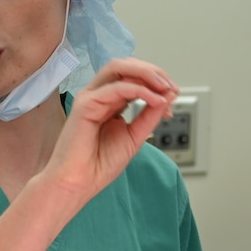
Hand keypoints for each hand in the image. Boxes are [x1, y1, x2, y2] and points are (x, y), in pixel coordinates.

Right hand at [38, 58, 178, 206]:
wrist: (77, 184)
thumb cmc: (98, 166)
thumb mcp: (135, 137)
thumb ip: (150, 115)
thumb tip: (169, 95)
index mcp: (109, 102)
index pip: (134, 77)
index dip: (157, 82)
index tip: (173, 98)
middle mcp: (99, 95)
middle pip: (126, 66)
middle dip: (154, 72)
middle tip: (171, 87)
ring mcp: (90, 97)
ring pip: (119, 67)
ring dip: (146, 73)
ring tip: (164, 87)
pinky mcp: (85, 104)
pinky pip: (116, 87)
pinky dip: (139, 90)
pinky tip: (154, 100)